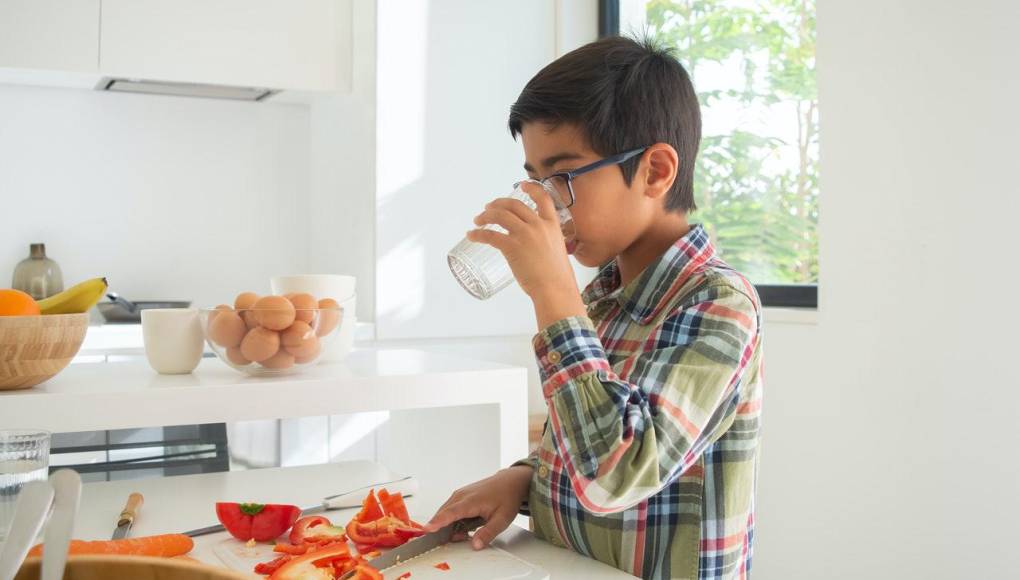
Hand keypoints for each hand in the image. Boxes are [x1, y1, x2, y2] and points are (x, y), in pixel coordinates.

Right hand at [424, 466, 532, 549]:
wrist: (510, 482)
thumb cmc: (507, 497)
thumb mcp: (502, 519)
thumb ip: (488, 533)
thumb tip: (475, 545)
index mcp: (471, 501)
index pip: (450, 513)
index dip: (438, 522)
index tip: (427, 530)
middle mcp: (461, 496)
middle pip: (444, 514)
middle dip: (444, 529)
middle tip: (458, 538)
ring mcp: (459, 494)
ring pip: (446, 512)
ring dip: (450, 526)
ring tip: (467, 532)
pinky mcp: (460, 496)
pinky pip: (450, 510)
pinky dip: (452, 520)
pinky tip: (465, 525)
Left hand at [468, 181, 585, 326]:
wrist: (555, 289)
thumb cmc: (557, 277)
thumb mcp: (557, 251)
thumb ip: (546, 244)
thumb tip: (535, 248)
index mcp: (552, 225)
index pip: (543, 198)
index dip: (532, 188)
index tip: (522, 185)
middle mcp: (538, 225)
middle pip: (514, 205)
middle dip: (498, 203)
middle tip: (489, 207)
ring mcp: (524, 235)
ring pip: (499, 215)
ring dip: (485, 215)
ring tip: (478, 220)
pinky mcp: (511, 247)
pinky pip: (489, 235)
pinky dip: (477, 234)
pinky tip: (471, 235)